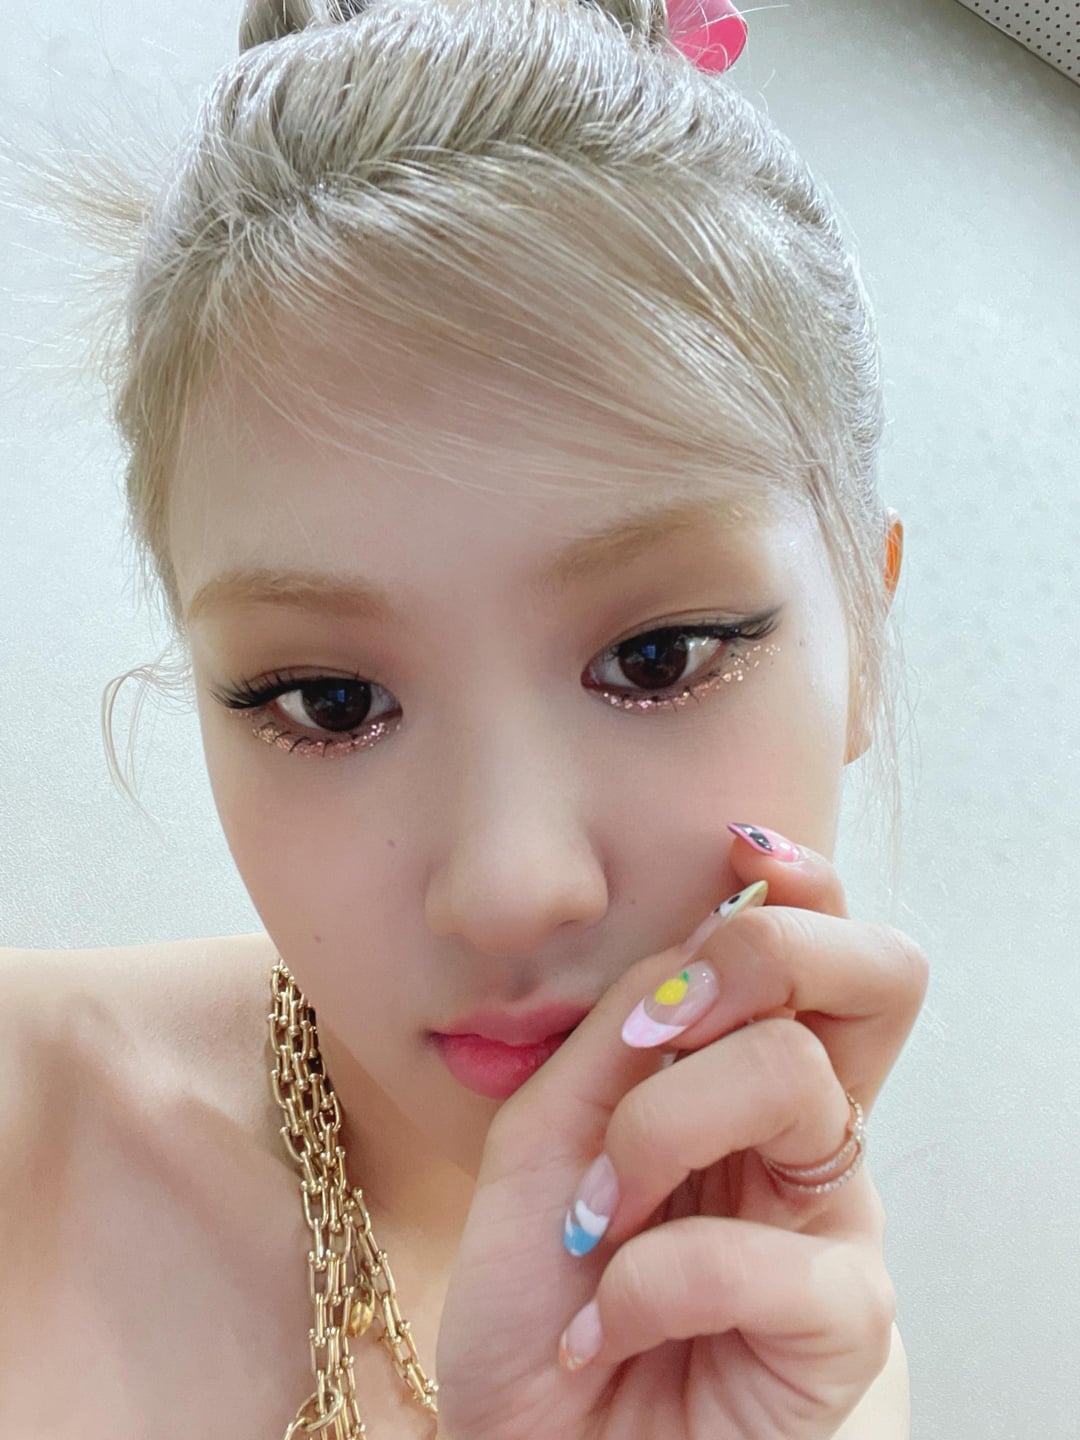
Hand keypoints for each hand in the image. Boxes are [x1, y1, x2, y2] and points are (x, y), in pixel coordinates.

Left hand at [435, 826, 927, 1439]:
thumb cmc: (539, 1295)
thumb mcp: (548, 1131)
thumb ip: (620, 1034)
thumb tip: (696, 941)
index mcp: (742, 1072)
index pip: (824, 945)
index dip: (804, 881)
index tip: (736, 846)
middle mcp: (807, 1129)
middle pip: (877, 974)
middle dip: (762, 955)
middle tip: (659, 1027)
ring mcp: (834, 1220)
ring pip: (792, 1079)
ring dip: (654, 1135)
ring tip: (589, 1221)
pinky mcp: (845, 1323)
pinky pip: (765, 1255)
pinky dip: (650, 1282)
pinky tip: (605, 1330)